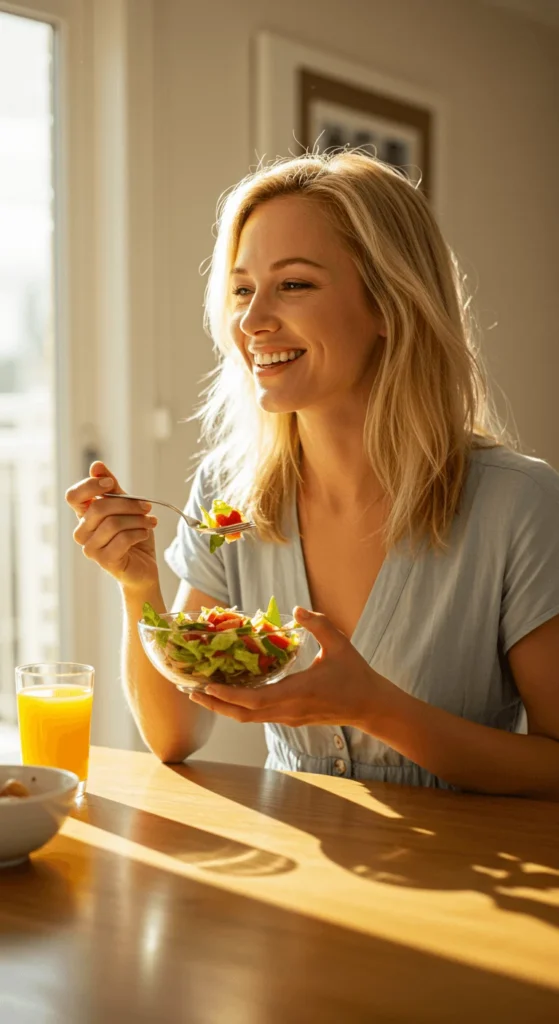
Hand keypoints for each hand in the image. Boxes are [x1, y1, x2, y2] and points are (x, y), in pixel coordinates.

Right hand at [65, 461, 158, 590]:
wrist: (143, 567)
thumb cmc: (132, 535)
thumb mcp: (125, 507)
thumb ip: (111, 487)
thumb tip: (96, 465)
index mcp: (84, 515)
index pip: (73, 496)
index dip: (90, 486)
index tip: (112, 485)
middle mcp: (82, 532)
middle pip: (99, 507)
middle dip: (128, 504)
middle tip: (147, 506)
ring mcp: (90, 548)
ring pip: (113, 523)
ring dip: (138, 520)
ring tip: (151, 522)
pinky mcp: (104, 561)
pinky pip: (122, 540)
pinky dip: (139, 533)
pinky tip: (145, 534)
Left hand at [190, 607, 394, 726]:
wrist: (370, 706)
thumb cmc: (355, 675)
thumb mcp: (339, 644)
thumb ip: (318, 625)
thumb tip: (297, 609)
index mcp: (297, 693)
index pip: (254, 700)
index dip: (227, 695)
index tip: (206, 686)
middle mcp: (287, 710)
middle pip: (242, 714)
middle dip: (215, 704)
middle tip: (190, 692)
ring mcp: (288, 718)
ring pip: (248, 718)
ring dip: (224, 707)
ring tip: (202, 694)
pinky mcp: (291, 719)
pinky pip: (259, 715)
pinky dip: (239, 707)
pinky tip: (229, 695)